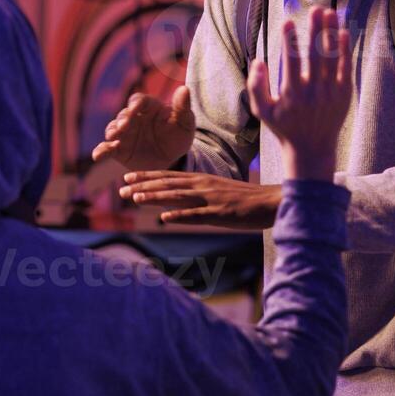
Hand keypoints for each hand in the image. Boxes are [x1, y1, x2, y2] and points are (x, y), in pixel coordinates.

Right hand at [91, 86, 195, 171]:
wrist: (172, 159)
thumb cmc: (179, 135)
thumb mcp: (185, 122)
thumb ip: (183, 107)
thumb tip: (184, 89)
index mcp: (149, 108)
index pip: (139, 101)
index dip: (136, 103)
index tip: (135, 107)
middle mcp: (133, 118)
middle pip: (124, 115)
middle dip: (122, 119)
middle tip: (124, 126)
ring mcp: (124, 134)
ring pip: (113, 129)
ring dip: (112, 132)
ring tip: (113, 137)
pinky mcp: (119, 150)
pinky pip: (107, 149)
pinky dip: (101, 151)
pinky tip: (98, 155)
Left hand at [118, 172, 281, 229]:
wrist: (272, 202)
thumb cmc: (246, 200)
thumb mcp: (218, 194)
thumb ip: (197, 199)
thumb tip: (174, 209)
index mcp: (202, 180)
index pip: (169, 176)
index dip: (147, 176)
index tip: (128, 177)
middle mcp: (203, 186)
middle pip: (168, 184)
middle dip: (143, 185)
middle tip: (122, 188)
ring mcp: (211, 199)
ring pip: (177, 197)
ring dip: (155, 197)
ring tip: (135, 198)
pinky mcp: (220, 213)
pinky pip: (197, 215)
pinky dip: (179, 216)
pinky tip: (164, 219)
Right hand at [248, 7, 351, 180]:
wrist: (312, 148)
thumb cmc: (284, 127)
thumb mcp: (262, 111)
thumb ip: (256, 86)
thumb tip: (258, 61)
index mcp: (292, 95)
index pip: (290, 61)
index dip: (289, 41)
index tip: (288, 22)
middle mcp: (313, 92)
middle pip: (316, 54)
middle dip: (316, 30)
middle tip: (316, 9)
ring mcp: (331, 93)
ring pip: (333, 57)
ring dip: (331, 33)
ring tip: (330, 13)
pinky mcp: (344, 94)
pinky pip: (346, 68)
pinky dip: (345, 50)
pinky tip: (342, 32)